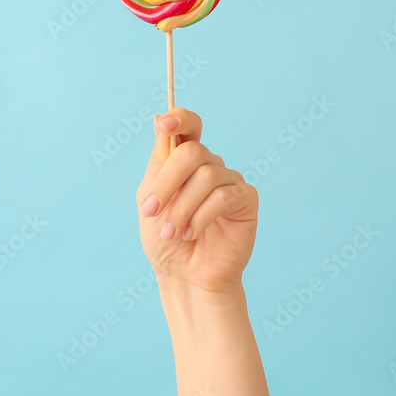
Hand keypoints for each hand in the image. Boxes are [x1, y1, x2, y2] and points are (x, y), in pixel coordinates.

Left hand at [136, 108, 258, 295]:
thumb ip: (159, 163)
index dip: (179, 118)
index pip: (189, 126)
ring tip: (173, 233)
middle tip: (150, 211)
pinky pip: (223, 196)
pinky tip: (193, 233)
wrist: (184, 276)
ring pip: (205, 176)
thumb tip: (160, 119)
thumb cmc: (164, 240)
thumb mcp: (149, 198)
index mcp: (184, 161)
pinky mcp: (246, 200)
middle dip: (167, 183)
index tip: (163, 123)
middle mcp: (209, 165)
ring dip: (181, 208)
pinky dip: (201, 216)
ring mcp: (229, 181)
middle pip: (192, 152)